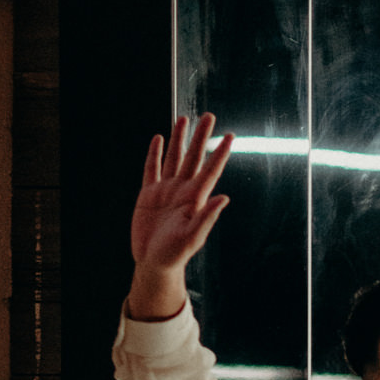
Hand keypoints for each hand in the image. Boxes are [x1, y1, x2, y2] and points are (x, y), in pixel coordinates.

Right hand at [128, 113, 233, 319]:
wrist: (154, 263)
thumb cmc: (175, 254)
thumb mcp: (191, 238)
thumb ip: (207, 218)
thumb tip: (224, 198)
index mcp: (195, 199)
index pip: (211, 170)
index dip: (220, 152)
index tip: (230, 135)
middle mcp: (182, 190)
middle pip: (193, 157)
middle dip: (201, 137)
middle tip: (209, 116)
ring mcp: (165, 190)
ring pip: (174, 158)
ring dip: (179, 139)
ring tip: (184, 119)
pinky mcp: (149, 195)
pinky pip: (152, 169)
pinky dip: (154, 154)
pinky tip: (159, 139)